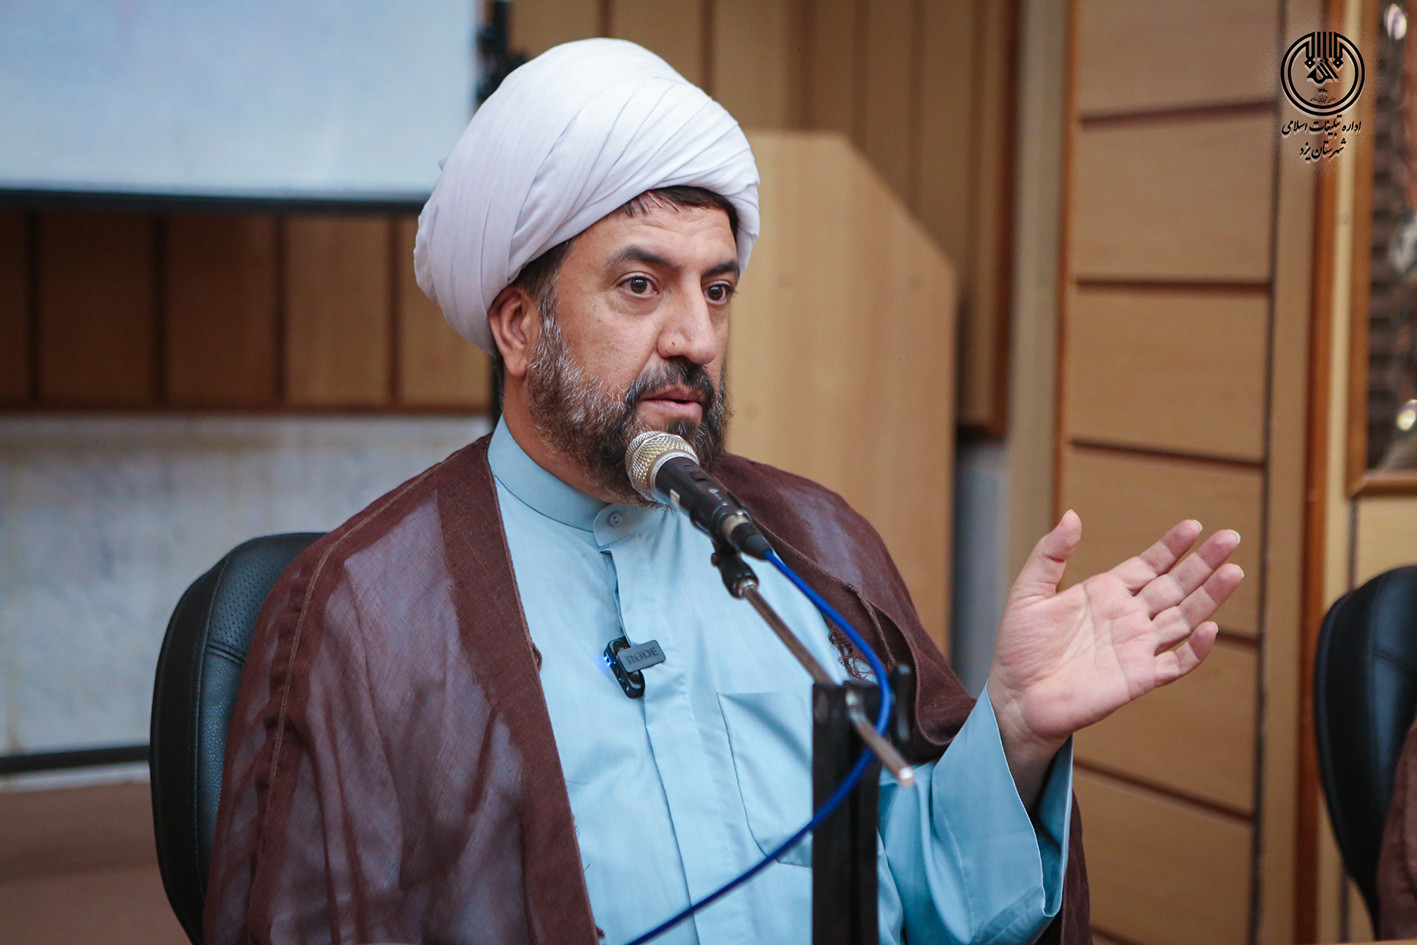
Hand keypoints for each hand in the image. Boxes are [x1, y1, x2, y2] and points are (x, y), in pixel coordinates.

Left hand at [987, 511, 1243, 804]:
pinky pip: (1176, 663)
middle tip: (1231, 537)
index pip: (1149, 565)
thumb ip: (1050, 554)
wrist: (1014, 696)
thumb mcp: (1029, 592)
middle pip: (1175, 586)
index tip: (1195, 526)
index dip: (1172, 547)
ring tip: (1233, 572)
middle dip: (1203, 563)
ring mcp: (1136, 648)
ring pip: (1184, 619)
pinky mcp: (1138, 679)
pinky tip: (1209, 628)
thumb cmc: (1019, 647)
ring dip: (1210, 597)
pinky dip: (1195, 648)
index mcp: (1105, 593)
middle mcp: (1128, 618)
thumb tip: (1072, 515)